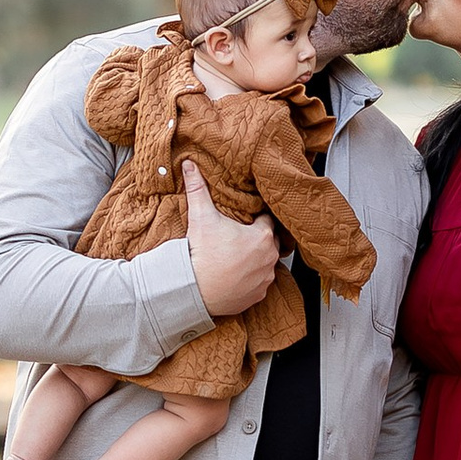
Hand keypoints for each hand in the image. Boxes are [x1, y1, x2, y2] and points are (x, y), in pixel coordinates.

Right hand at [184, 158, 277, 315]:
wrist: (195, 290)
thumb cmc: (202, 254)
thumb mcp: (201, 216)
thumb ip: (198, 188)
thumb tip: (190, 164)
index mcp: (262, 236)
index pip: (267, 220)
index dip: (256, 218)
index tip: (245, 220)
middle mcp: (270, 257)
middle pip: (269, 242)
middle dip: (258, 239)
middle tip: (239, 237)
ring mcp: (265, 278)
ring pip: (266, 263)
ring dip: (256, 260)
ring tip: (237, 257)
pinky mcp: (258, 295)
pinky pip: (259, 283)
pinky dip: (251, 279)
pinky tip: (236, 275)